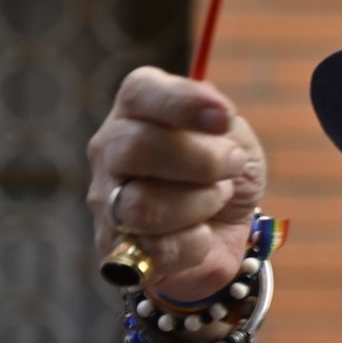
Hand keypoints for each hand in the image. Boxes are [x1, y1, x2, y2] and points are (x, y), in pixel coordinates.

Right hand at [87, 67, 265, 299]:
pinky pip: (157, 250)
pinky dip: (196, 244)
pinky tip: (201, 234)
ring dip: (200, 203)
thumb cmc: (225, 171)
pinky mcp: (116, 249)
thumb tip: (216, 116)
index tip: (225, 119)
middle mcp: (110, 149)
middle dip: (201, 161)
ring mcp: (106, 201)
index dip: (184, 104)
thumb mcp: (235, 137)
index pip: (141, 93)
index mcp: (136, 108)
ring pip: (143, 205)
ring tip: (215, 199)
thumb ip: (221, 123)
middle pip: (136, 149)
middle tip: (232, 165)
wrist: (228, 227)